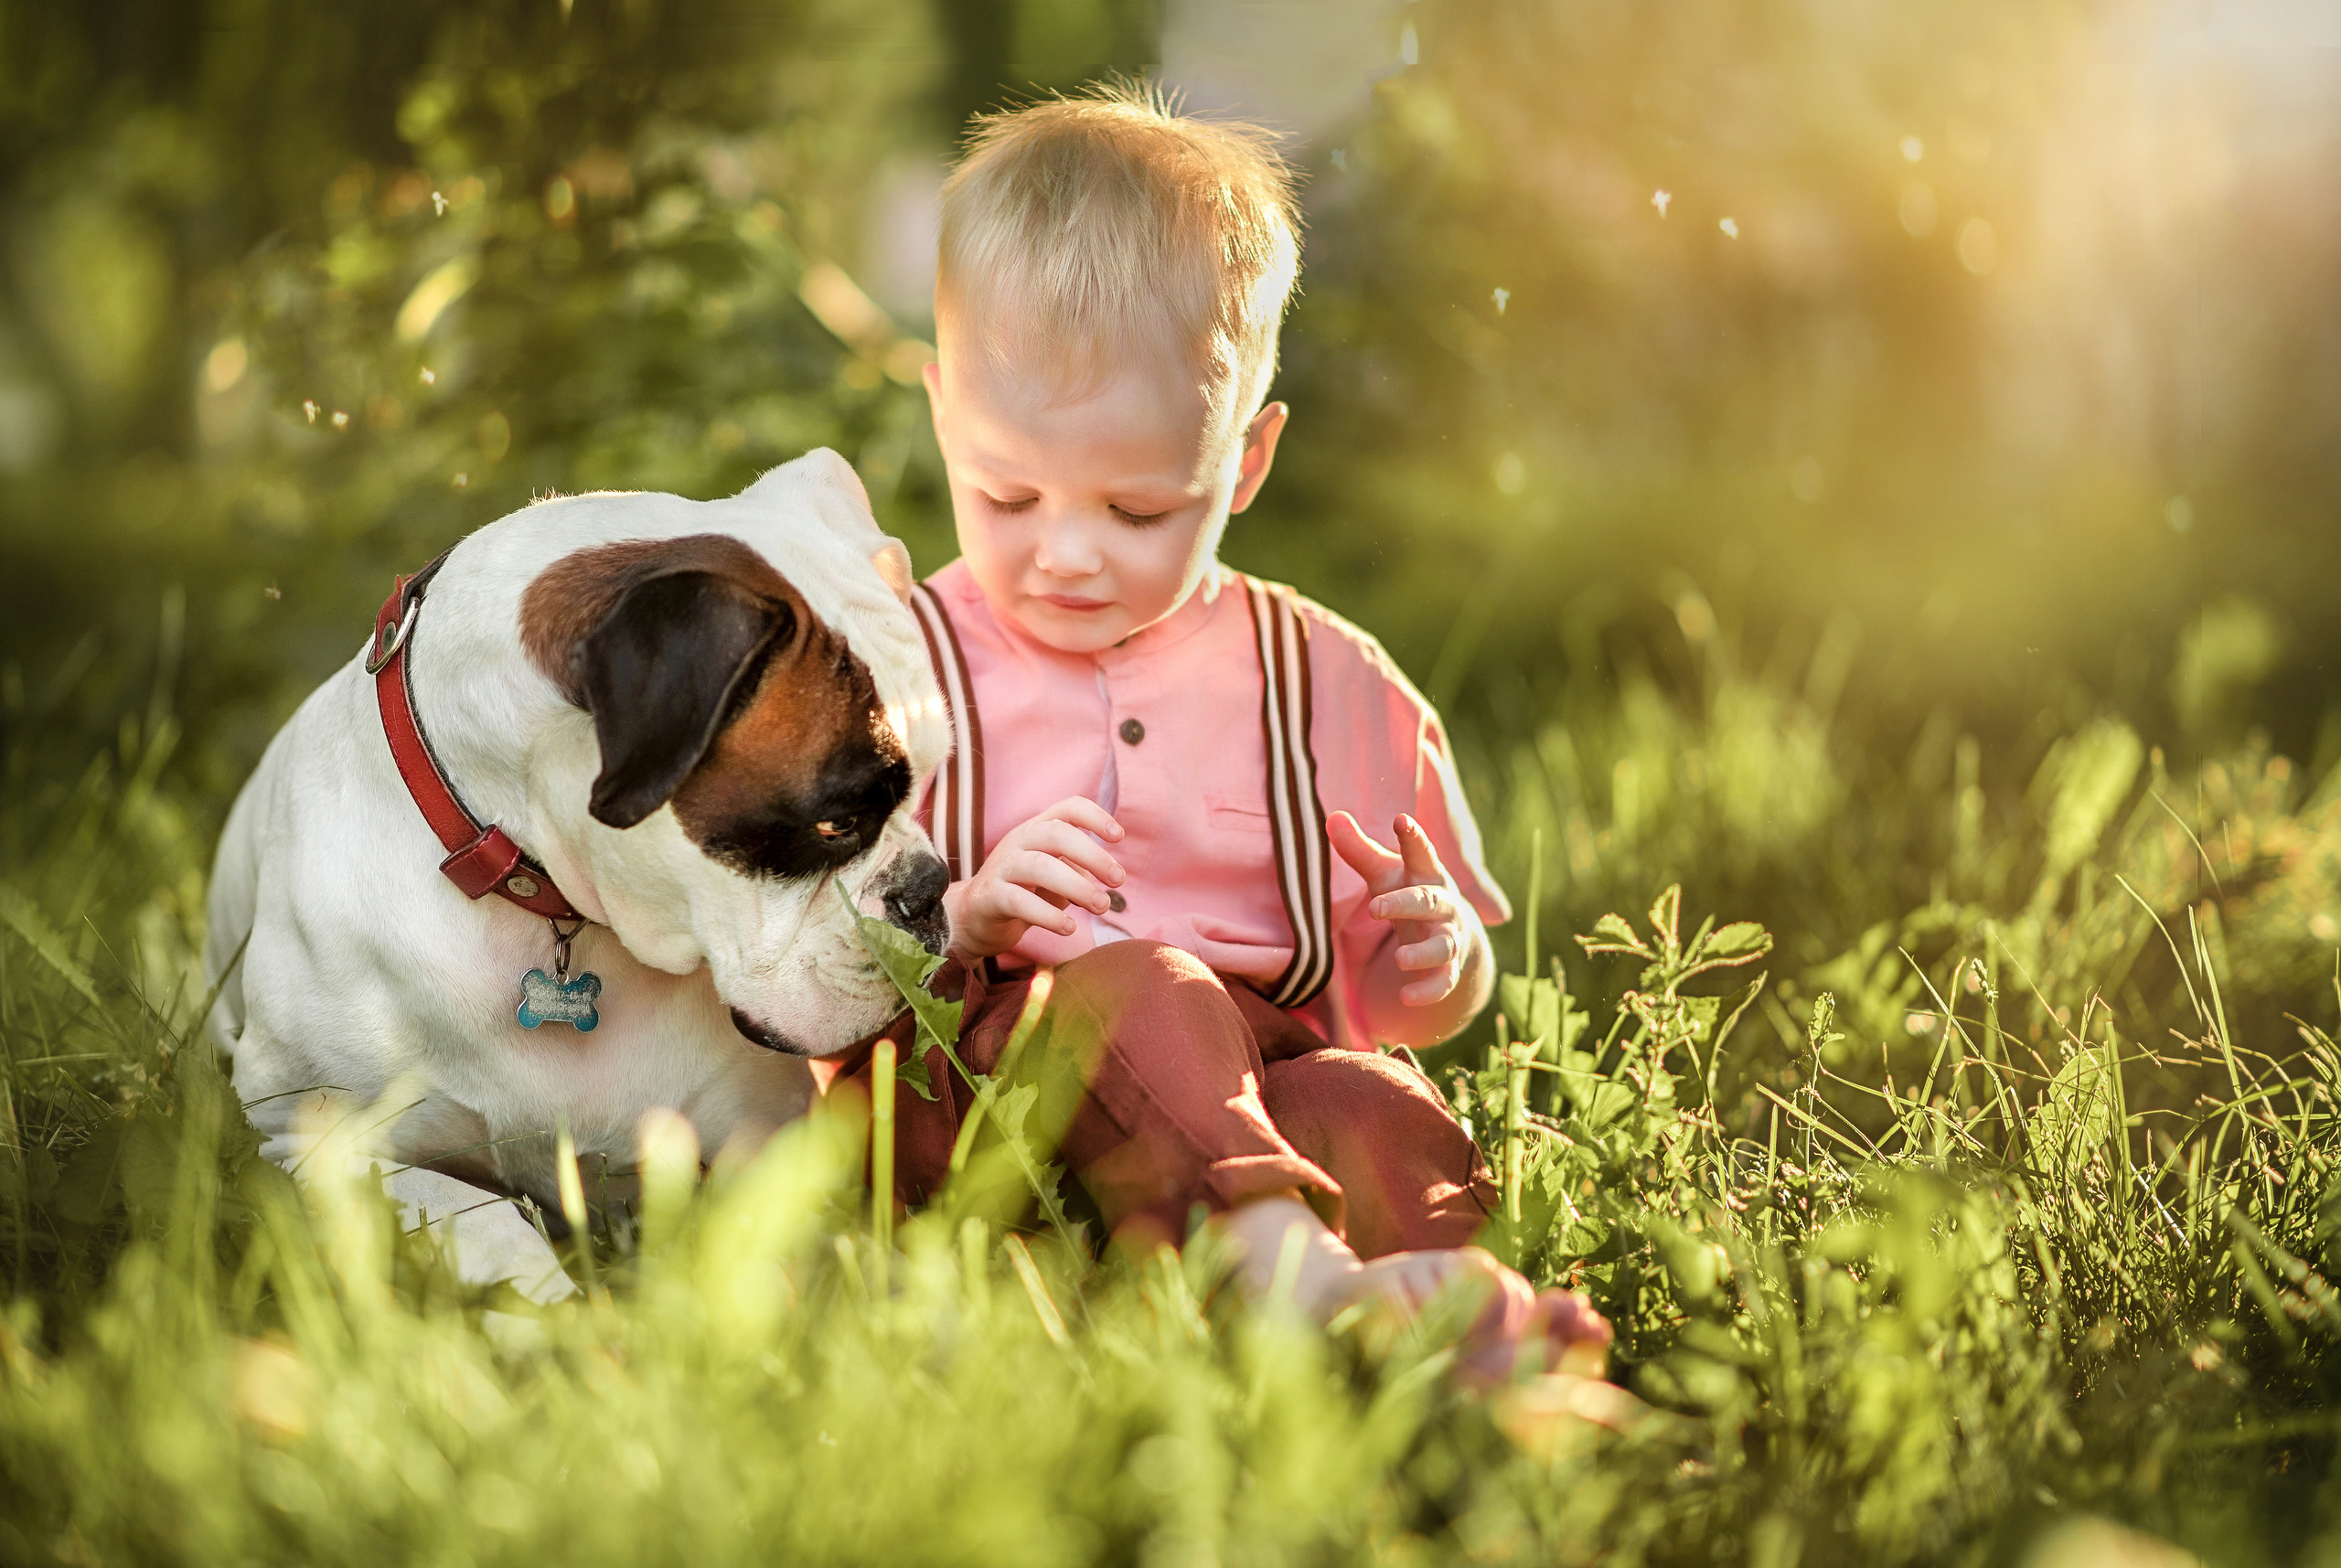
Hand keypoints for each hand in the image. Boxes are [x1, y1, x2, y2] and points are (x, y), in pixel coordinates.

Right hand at [942, 797, 1124, 960]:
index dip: (1095, 816)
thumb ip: (1079, 871)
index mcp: (1037, 831)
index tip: (1119, 837)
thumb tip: (1107, 875)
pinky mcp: (989, 897)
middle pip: (1056, 834)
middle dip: (1092, 855)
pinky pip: (1019, 901)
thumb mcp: (1056, 877)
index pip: (1067, 808)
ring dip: (1077, 886)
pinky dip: (1048, 915)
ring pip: (1039, 866)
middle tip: (1118, 880)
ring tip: (1101, 906)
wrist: (972, 918)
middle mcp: (1018, 842)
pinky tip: (1068, 928)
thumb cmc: (1023, 893)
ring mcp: (1001, 868)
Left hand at [1329, 811, 1470, 1006]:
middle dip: (1404, 904)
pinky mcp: (1448, 968)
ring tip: (1400, 959)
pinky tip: (1406, 997)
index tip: (1400, 819)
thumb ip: (1359, 849)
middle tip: (1375, 908)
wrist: (1451, 931)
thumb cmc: (1409, 893)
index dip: (1412, 836)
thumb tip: (1331, 817)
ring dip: (1423, 954)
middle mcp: (1443, 905)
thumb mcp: (1384, 872)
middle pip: (1428, 902)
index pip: (1420, 852)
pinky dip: (1428, 991)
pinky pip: (1443, 982)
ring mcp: (1448, 938)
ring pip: (1442, 946)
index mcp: (1426, 875)